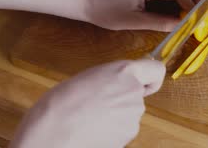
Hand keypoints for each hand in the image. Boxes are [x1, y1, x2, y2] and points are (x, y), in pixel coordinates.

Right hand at [9, 59, 165, 147]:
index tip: (145, 81)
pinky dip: (111, 131)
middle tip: (98, 102)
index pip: (156, 70)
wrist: (52, 135)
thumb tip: (116, 84)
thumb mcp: (88, 77)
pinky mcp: (128, 137)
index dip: (150, 77)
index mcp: (124, 72)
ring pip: (129, 114)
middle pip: (138, 95)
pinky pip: (122, 130)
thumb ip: (111, 78)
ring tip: (90, 117)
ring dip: (115, 116)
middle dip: (123, 99)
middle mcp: (134, 93)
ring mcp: (132, 118)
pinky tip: (92, 129)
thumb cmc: (60, 104)